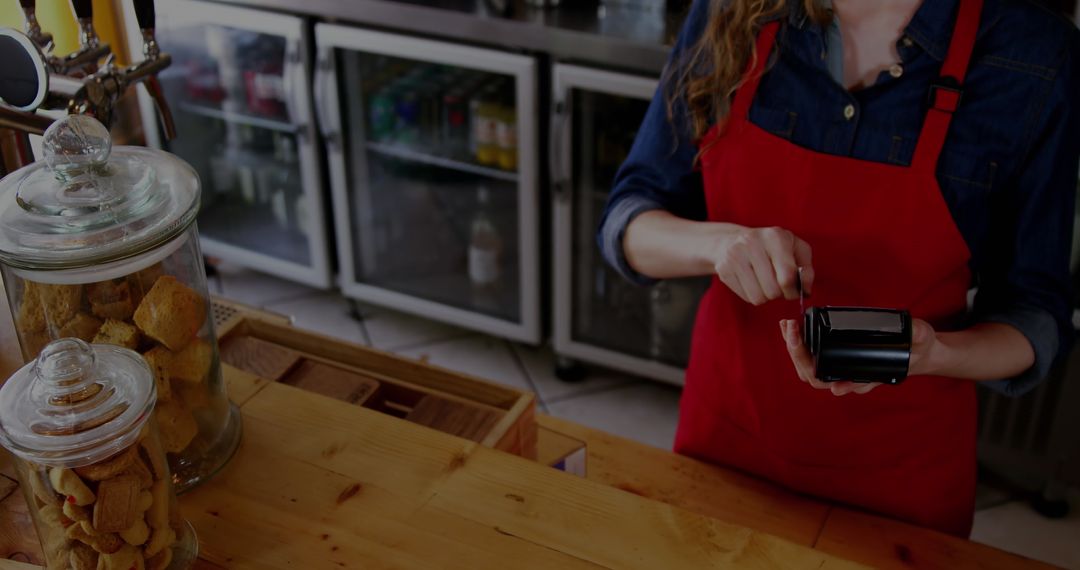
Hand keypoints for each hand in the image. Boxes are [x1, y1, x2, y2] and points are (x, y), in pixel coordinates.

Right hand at [710, 226, 813, 305]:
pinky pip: (746, 297)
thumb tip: (806, 290)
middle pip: (773, 290)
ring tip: (764, 282)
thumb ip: (807, 270)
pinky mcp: (724, 269)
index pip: (787, 276)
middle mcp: (752, 243)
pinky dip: (752, 294)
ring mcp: (735, 256)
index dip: (793, 290)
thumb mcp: (795, 249)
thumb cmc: (770, 247)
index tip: (793, 289)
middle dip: (779, 293)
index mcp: (775, 237)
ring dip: (765, 295)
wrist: (733, 240)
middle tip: (777, 284)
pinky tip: (752, 281)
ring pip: (758, 297)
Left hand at [779, 318, 939, 394]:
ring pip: (807, 367)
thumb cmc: (915, 349)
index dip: (816, 368)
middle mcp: (846, 376)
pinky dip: (798, 341)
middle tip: (791, 328)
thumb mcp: (921, 338)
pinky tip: (791, 327)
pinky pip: (811, 355)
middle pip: (811, 374)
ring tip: (787, 326)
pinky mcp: (834, 356)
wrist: (915, 351)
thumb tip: (913, 331)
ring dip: (793, 347)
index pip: (832, 381)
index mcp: (862, 376)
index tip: (802, 347)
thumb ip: (918, 334)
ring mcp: (838, 368)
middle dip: (797, 352)